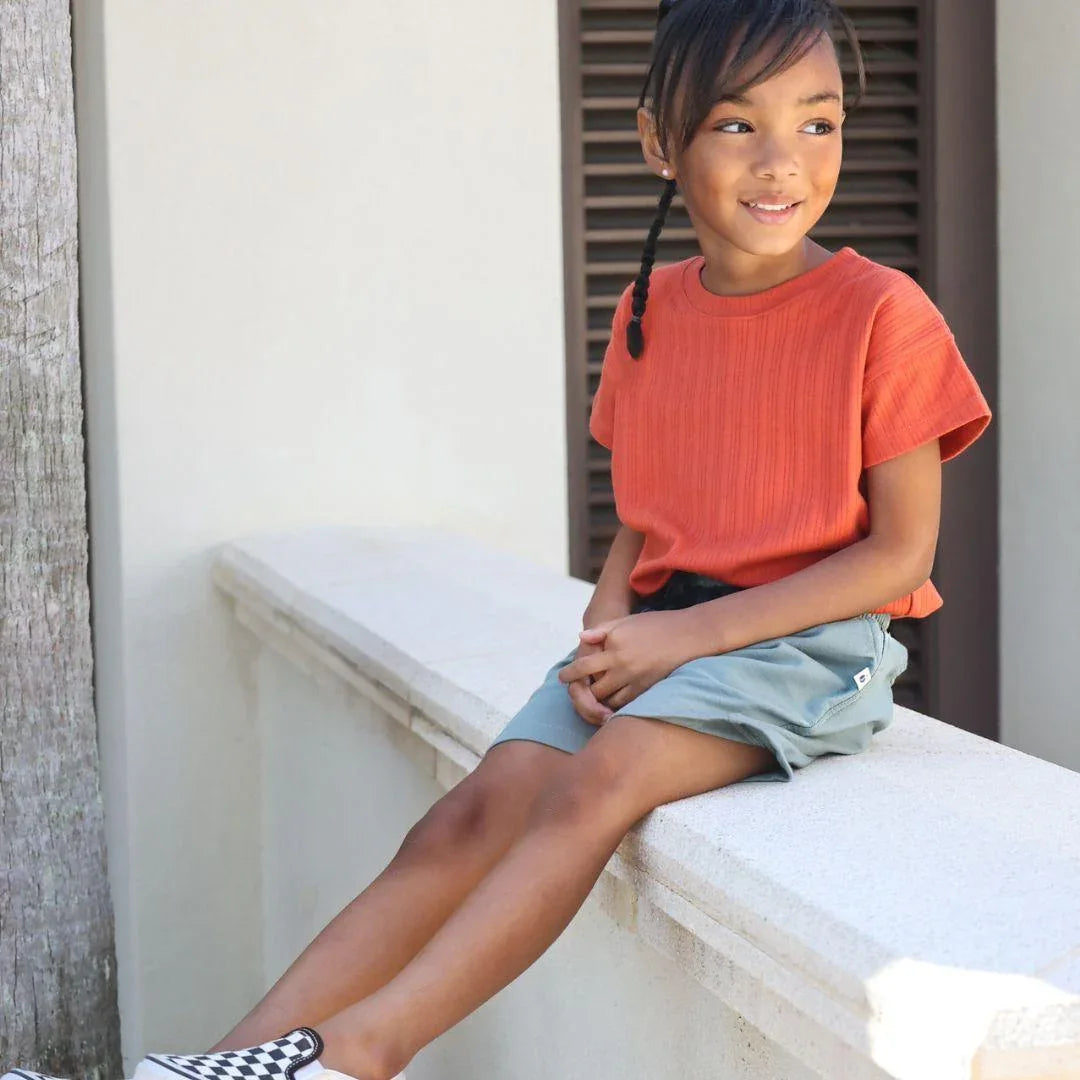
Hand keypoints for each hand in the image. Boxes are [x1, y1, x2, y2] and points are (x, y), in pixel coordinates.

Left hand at [558, 609, 702, 710]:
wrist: (687, 635)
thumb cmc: (655, 625)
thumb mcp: (625, 622)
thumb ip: (602, 631)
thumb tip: (581, 637)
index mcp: (614, 648)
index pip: (584, 666)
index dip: (570, 674)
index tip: (563, 676)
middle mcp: (622, 666)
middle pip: (593, 689)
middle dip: (584, 690)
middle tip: (580, 689)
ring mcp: (635, 679)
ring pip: (608, 699)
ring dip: (599, 699)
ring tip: (595, 696)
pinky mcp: (647, 689)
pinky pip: (625, 704)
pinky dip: (615, 704)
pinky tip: (613, 700)